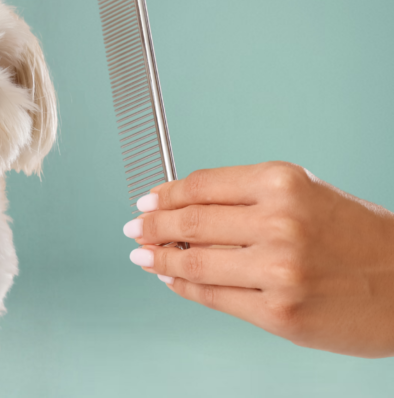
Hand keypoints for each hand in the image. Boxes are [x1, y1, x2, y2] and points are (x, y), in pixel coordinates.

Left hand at [124, 162, 393, 357]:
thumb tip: (186, 205)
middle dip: (152, 226)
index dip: (165, 195)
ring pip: (194, 261)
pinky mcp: (279, 311)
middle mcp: (278, 223)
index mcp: (283, 184)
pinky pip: (213, 296)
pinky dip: (184, 286)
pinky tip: (172, 278)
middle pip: (190, 222)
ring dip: (158, 258)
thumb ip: (249, 198)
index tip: (147, 200)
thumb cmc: (360, 239)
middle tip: (135, 227)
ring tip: (143, 255)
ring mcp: (277, 270)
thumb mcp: (307, 196)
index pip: (202, 186)